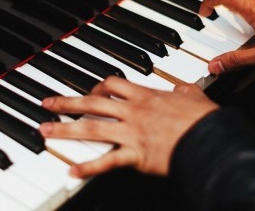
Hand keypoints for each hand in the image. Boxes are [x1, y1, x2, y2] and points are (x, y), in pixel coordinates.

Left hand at [39, 77, 218, 177]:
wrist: (209, 138)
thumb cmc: (202, 118)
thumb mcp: (193, 94)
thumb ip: (183, 88)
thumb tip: (181, 87)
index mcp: (145, 96)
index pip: (112, 83)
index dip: (96, 86)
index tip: (89, 91)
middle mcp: (133, 112)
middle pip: (92, 103)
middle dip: (67, 103)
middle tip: (48, 103)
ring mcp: (131, 133)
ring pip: (91, 128)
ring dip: (65, 129)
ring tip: (45, 131)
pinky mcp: (135, 155)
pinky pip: (106, 161)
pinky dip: (88, 168)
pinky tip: (72, 171)